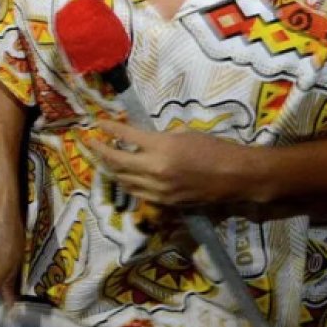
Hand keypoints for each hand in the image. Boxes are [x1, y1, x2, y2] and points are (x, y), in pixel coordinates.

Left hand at [86, 120, 246, 206]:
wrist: (236, 175)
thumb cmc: (213, 148)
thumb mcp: (182, 134)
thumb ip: (157, 138)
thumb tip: (137, 138)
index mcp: (161, 147)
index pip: (125, 136)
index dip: (108, 129)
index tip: (97, 124)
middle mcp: (155, 169)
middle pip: (117, 161)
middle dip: (100, 151)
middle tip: (90, 143)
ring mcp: (159, 189)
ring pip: (124, 179)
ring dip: (111, 168)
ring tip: (103, 159)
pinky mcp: (165, 202)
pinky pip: (138, 192)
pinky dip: (127, 182)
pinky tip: (123, 176)